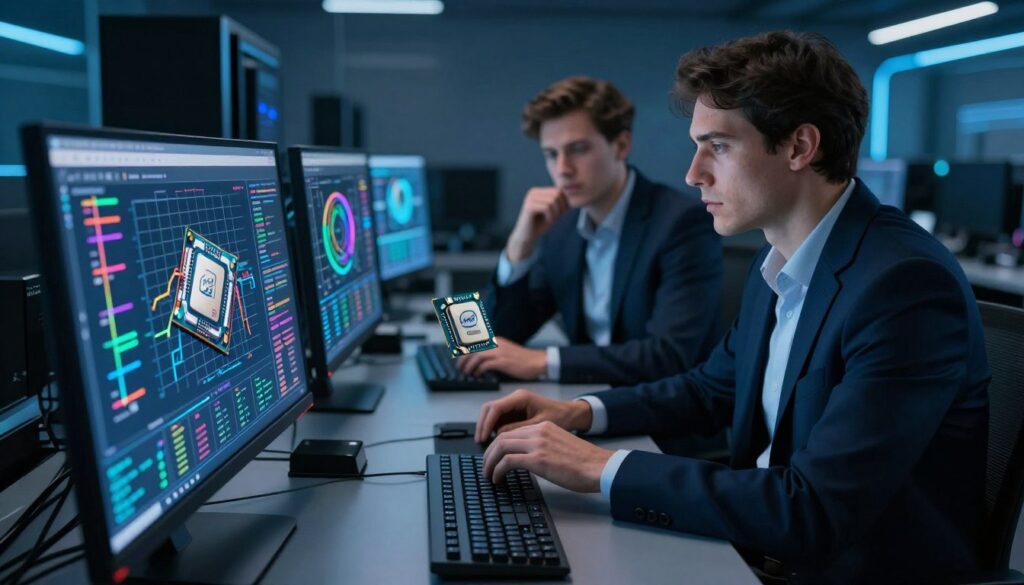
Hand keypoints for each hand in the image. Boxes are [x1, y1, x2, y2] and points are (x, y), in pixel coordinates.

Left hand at [456, 337, 545, 379]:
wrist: (537, 361)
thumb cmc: (523, 360)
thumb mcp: (506, 352)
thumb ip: (494, 354)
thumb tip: (482, 361)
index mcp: (496, 341)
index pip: (474, 342)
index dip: (464, 349)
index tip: (458, 357)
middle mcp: (496, 344)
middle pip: (473, 348)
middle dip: (463, 358)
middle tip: (460, 367)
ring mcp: (499, 352)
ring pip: (477, 356)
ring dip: (469, 365)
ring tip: (466, 373)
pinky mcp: (503, 361)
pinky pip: (486, 365)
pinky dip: (479, 370)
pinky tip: (478, 375)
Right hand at [474, 388, 592, 442]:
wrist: (572, 415)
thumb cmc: (561, 417)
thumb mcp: (540, 425)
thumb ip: (519, 429)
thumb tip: (500, 437)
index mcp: (521, 398)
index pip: (495, 408)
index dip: (486, 424)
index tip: (483, 438)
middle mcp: (515, 399)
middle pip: (489, 409)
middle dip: (482, 425)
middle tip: (480, 442)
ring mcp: (514, 406)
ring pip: (492, 415)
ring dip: (487, 428)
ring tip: (486, 445)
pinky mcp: (515, 413)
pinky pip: (499, 420)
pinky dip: (494, 430)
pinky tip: (496, 443)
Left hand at [482, 421, 612, 491]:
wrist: (598, 467)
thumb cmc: (584, 463)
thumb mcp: (560, 446)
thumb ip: (543, 447)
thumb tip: (527, 460)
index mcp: (544, 427)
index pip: (512, 431)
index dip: (498, 445)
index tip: (494, 457)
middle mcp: (538, 432)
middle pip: (502, 437)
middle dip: (489, 453)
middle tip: (486, 467)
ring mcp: (537, 444)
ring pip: (500, 447)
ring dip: (489, 462)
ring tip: (488, 475)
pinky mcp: (537, 459)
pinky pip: (507, 462)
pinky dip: (497, 470)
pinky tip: (498, 479)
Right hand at [506, 187, 568, 261]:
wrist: (526, 237)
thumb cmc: (541, 224)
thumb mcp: (554, 212)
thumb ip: (562, 203)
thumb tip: (573, 195)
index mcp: (539, 191)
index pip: (559, 190)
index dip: (564, 203)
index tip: (560, 214)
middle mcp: (533, 192)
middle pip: (557, 194)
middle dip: (561, 207)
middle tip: (557, 218)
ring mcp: (530, 199)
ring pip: (552, 201)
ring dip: (556, 213)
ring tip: (551, 220)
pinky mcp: (529, 207)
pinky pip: (547, 208)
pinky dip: (551, 216)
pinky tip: (547, 221)